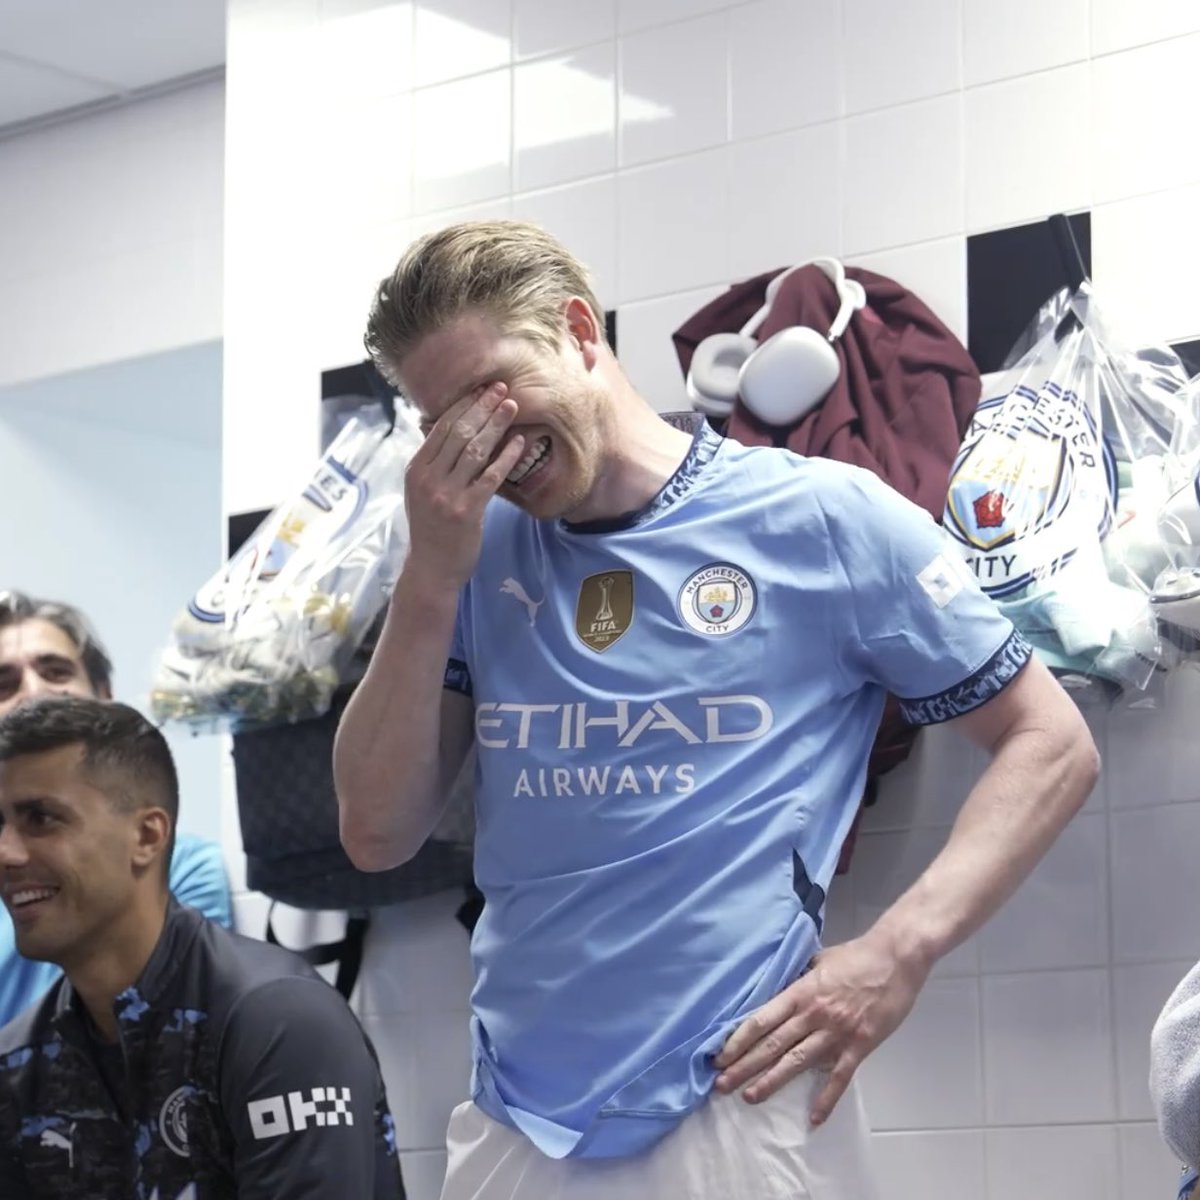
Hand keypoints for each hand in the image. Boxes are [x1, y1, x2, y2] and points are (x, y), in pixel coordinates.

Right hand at [404, 383, 524, 588]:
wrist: (431, 569)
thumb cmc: (431, 529)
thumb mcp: (422, 492)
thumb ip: (434, 463)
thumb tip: (448, 430)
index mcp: (416, 469)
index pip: (440, 428)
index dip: (463, 405)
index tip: (481, 389)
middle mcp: (428, 478)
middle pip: (458, 433)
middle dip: (482, 407)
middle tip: (501, 388)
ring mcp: (447, 494)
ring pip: (475, 450)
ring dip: (496, 425)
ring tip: (512, 407)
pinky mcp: (467, 511)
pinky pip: (490, 476)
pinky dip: (506, 456)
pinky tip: (520, 443)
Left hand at [712, 932, 928, 1124]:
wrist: (896, 959)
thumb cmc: (856, 956)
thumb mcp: (817, 960)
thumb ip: (798, 979)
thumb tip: (778, 990)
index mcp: (801, 992)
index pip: (762, 1020)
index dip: (739, 1040)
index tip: (720, 1056)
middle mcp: (813, 1014)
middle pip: (773, 1045)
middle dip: (745, 1066)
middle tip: (722, 1085)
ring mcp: (836, 1032)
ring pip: (797, 1062)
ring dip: (772, 1082)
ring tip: (750, 1097)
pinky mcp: (859, 1046)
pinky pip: (839, 1077)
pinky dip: (826, 1099)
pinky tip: (813, 1119)